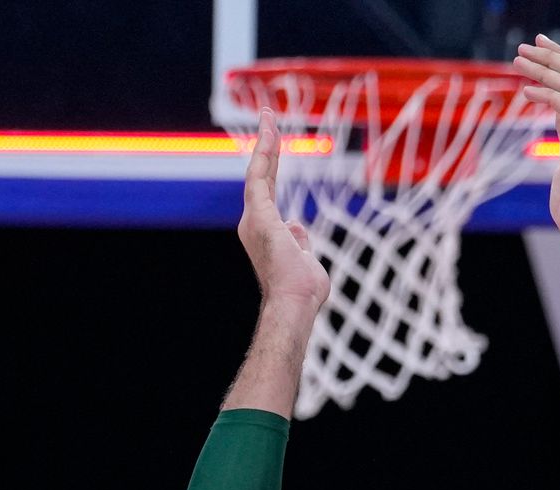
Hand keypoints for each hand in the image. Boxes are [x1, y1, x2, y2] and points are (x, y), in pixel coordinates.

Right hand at [237, 109, 328, 310]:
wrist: (294, 303)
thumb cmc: (302, 290)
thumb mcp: (305, 259)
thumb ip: (299, 240)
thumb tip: (297, 227)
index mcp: (265, 231)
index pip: (267, 189)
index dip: (270, 164)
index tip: (273, 141)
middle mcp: (253, 222)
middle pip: (260, 175)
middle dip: (265, 145)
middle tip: (267, 118)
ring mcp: (254, 218)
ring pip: (259, 171)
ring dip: (264, 142)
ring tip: (268, 116)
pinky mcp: (259, 215)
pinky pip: (259, 176)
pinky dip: (264, 153)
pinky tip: (269, 131)